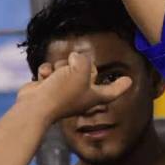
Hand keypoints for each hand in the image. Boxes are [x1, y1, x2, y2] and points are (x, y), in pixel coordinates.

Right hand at [16, 50, 131, 123]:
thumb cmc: (61, 93)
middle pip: (85, 70)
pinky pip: (51, 69)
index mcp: (94, 95)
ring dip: (58, 68)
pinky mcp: (48, 86)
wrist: (35, 107)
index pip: (112, 90)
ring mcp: (64, 90)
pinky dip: (46, 72)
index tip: (129, 80)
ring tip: (54, 79)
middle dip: (75, 66)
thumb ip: (83, 59)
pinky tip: (43, 79)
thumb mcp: (81, 70)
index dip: (121, 85)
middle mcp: (80, 93)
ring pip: (65, 66)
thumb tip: (73, 58)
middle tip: (69, 73)